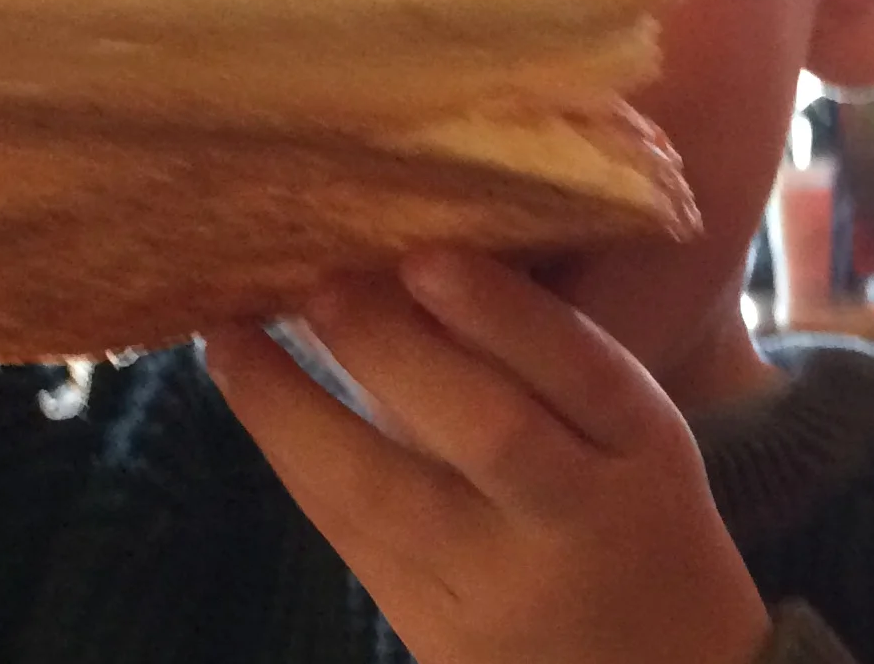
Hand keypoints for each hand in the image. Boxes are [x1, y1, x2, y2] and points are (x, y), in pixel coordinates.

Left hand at [200, 251, 771, 663]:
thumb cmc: (626, 515)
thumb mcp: (627, 437)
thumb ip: (541, 361)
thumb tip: (408, 247)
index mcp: (644, 452)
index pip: (585, 372)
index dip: (503, 313)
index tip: (428, 253)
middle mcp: (576, 517)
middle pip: (490, 431)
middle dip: (394, 349)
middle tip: (319, 279)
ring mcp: (496, 585)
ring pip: (388, 496)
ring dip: (293, 409)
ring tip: (229, 334)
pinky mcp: (429, 628)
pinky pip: (350, 536)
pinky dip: (291, 457)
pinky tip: (248, 391)